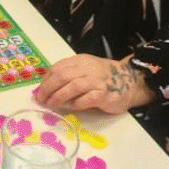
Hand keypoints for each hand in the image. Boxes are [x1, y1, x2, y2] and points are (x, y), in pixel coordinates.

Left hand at [35, 54, 155, 113]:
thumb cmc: (102, 76)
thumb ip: (69, 74)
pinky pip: (87, 99)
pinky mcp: (105, 94)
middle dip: (48, 88)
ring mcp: (97, 81)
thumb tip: (46, 86)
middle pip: (63, 76)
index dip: (46, 79)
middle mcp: (87, 68)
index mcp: (80, 60)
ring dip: (59, 96)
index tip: (39, 90)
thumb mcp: (85, 69)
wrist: (129, 80)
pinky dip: (77, 103)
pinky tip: (71, 107)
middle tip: (41, 99)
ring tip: (51, 104)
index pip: (58, 67)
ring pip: (73, 86)